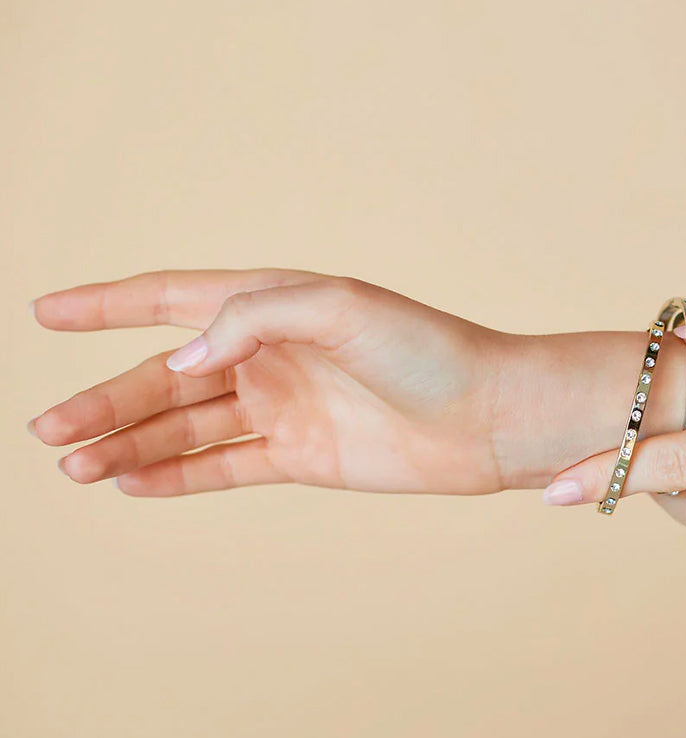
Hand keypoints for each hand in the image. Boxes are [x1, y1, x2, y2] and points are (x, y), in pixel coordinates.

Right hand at [29, 270, 509, 495]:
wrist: (489, 415)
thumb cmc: (427, 348)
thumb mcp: (339, 307)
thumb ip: (251, 319)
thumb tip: (177, 360)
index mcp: (274, 304)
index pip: (172, 299)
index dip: (107, 304)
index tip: (44, 311)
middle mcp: (270, 354)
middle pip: (164, 377)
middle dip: (104, 400)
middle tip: (45, 428)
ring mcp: (284, 407)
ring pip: (184, 425)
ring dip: (127, 443)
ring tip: (71, 465)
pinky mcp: (302, 457)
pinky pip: (223, 465)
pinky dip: (176, 475)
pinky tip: (129, 483)